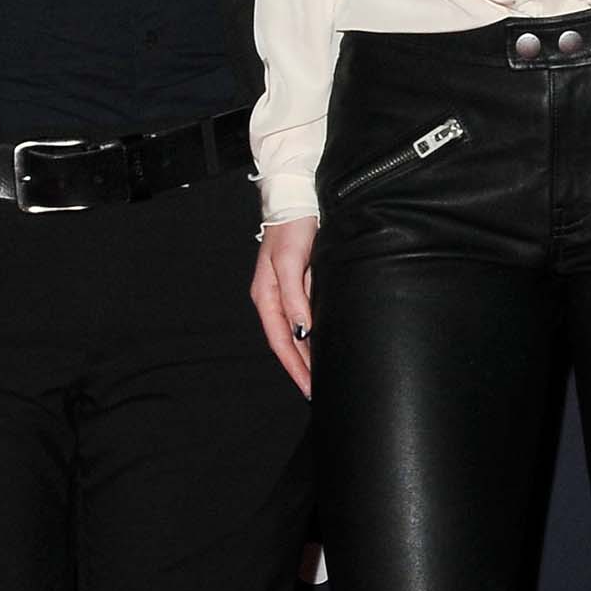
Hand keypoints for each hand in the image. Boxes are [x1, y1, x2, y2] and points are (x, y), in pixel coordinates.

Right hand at [251, 217, 317, 395]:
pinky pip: (306, 319)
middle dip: (302, 369)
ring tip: (322, 377)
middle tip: (318, 391)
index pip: (281, 342)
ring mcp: (288, 293)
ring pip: (297, 334)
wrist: (297, 200)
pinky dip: (315, 337)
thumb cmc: (290, 228)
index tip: (309, 388)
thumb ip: (294, 296)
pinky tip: (324, 346)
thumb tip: (302, 330)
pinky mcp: (301, 285)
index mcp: (266, 296)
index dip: (295, 368)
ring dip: (308, 356)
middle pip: (288, 343)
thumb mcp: (290, 261)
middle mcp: (275, 299)